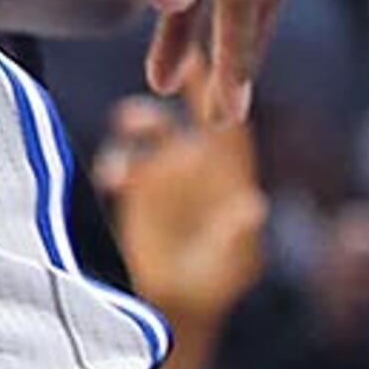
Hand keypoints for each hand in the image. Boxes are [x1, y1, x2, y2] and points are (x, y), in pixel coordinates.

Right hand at [101, 95, 269, 334]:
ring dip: (139, 118)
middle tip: (170, 64)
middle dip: (182, 82)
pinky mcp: (136, 189)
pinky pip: (120, 160)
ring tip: (129, 122)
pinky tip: (114, 179)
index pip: (230, 122)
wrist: (174, 303)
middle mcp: (197, 163)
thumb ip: (237, 234)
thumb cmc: (214, 284)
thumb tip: (253, 207)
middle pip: (191, 108)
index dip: (224, 94)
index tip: (215, 71)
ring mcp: (165, 172)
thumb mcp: (230, 262)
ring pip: (151, 127)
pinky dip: (115, 161)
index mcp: (229, 172)